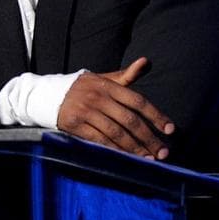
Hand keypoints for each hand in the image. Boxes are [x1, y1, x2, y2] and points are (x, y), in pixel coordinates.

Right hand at [56, 57, 174, 158]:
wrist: (48, 95)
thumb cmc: (83, 88)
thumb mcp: (104, 79)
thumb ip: (126, 75)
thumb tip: (146, 62)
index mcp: (109, 85)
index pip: (138, 101)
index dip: (156, 115)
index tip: (170, 129)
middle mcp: (99, 97)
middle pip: (130, 120)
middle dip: (149, 138)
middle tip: (164, 152)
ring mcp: (86, 112)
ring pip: (116, 133)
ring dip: (135, 148)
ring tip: (149, 158)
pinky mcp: (75, 125)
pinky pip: (99, 141)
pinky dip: (115, 151)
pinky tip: (127, 158)